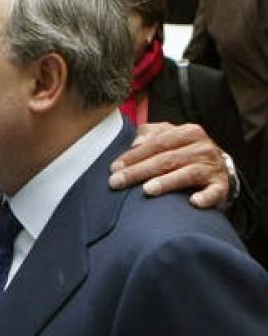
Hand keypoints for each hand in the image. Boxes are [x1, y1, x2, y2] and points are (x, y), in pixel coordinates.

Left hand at [109, 122, 230, 207]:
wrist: (218, 167)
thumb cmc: (184, 152)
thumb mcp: (169, 137)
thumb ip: (150, 134)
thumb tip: (135, 143)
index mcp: (187, 132)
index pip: (156, 143)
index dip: (133, 156)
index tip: (114, 168)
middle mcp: (202, 147)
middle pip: (166, 159)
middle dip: (139, 171)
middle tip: (117, 182)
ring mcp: (213, 167)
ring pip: (187, 174)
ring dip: (167, 182)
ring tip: (147, 190)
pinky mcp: (222, 186)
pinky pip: (214, 192)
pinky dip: (206, 197)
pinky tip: (194, 202)